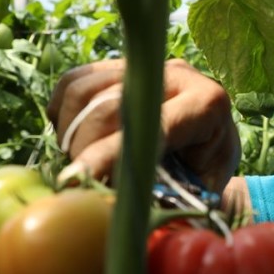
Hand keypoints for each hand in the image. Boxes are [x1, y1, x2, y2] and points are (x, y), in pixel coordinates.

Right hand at [46, 58, 239, 193]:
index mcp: (207, 104)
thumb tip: (118, 208)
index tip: (79, 177)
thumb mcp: (201, 192)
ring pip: (82, 90)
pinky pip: (74, 83)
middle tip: (78, 181)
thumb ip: (165, 197)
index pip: (147, 126)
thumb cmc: (207, 178)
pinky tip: (72, 140)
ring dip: (69, 132)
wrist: (211, 149)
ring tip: (78, 163)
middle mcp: (177, 75)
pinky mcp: (121, 65)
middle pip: (107, 105)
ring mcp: (146, 68)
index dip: (109, 153)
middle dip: (84, 149)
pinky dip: (62, 114)